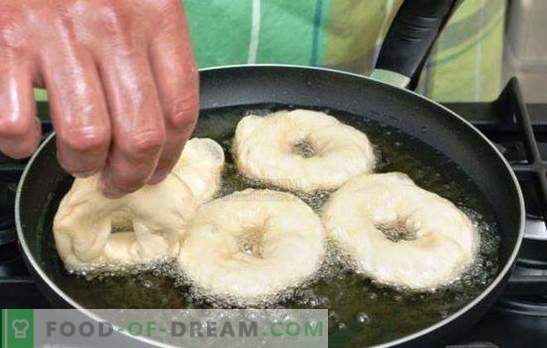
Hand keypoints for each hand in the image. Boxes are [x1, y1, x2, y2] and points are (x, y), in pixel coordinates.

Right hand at [0, 0, 198, 196]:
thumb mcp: (142, 0)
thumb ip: (158, 54)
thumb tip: (163, 131)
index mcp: (157, 15)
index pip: (180, 110)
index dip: (171, 155)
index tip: (157, 171)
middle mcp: (112, 24)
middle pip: (140, 135)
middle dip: (130, 175)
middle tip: (118, 182)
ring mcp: (55, 32)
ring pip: (86, 138)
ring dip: (83, 165)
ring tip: (80, 163)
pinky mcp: (4, 39)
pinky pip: (17, 123)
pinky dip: (19, 144)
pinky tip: (27, 136)